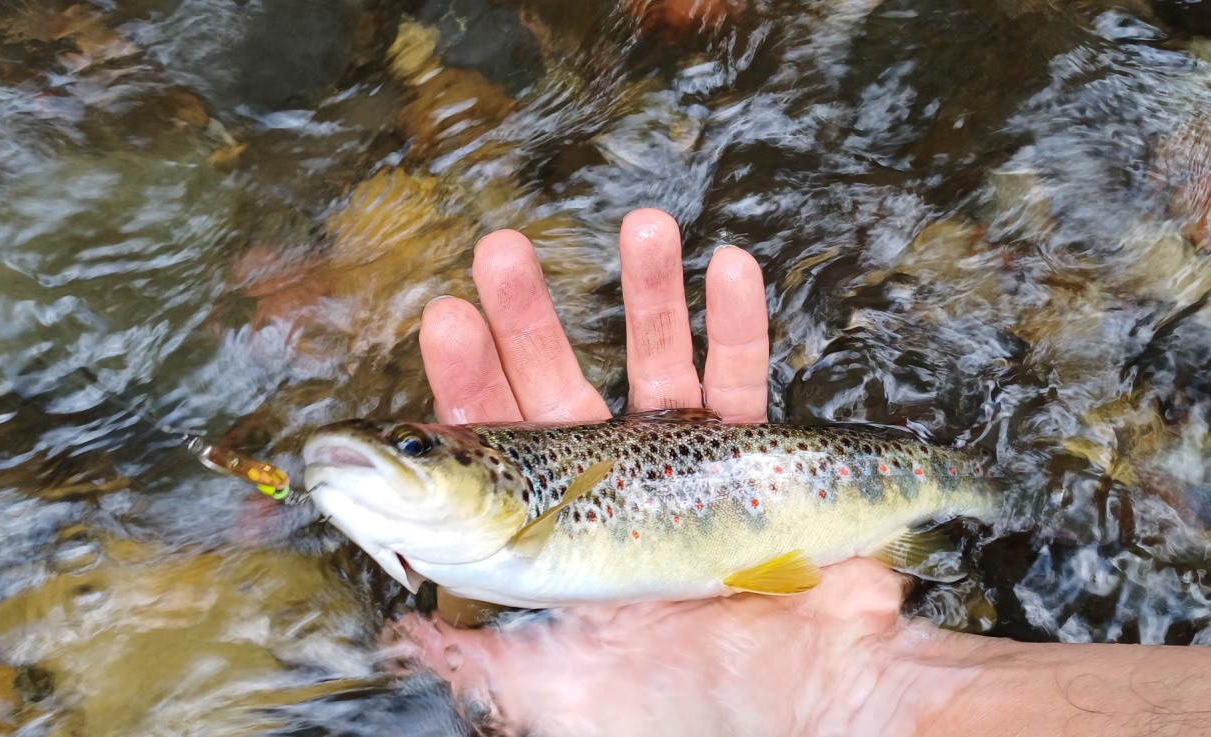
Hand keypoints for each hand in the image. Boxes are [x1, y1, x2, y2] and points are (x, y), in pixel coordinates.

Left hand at [408, 209, 937, 735]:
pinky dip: (739, 324)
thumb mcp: (557, 692)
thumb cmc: (681, 711)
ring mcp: (686, 474)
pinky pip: (747, 385)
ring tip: (642, 221)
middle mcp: (612, 497)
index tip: (447, 314)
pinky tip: (729, 267)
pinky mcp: (755, 469)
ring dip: (646, 293)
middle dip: (530, 317)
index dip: (472, 382)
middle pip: (561, 388)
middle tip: (502, 249)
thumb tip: (399, 624)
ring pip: (657, 366)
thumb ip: (480, 659)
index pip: (498, 448)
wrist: (810, 713)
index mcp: (556, 542)